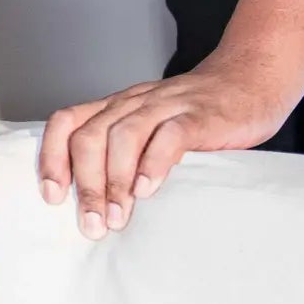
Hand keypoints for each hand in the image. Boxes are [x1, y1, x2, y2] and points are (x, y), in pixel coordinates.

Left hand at [37, 55, 303, 239]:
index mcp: (116, 107)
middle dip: (85, 185)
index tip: (52, 198)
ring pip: (123, 135)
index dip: (52, 158)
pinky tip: (148, 189)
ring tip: (118, 217)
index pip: (66, 122)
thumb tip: (99, 205)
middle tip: (92, 223)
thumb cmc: (198, 114)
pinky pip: (170, 134)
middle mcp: (134, 103)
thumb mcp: (151, 127)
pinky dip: (154, 163)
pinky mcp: (199, 115)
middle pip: (90, 136)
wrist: (251, 79)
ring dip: (115, 180)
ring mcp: (166, 106)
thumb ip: (126, 154)